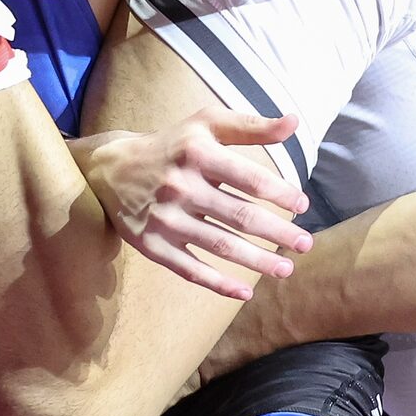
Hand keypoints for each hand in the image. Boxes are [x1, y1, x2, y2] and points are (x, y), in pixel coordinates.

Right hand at [78, 109, 310, 302]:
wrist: (110, 168)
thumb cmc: (172, 144)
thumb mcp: (206, 124)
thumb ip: (251, 126)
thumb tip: (293, 123)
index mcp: (197, 153)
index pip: (249, 178)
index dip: (281, 194)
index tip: (303, 206)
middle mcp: (180, 186)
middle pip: (240, 216)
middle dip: (278, 233)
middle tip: (305, 244)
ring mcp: (165, 219)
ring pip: (220, 246)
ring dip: (257, 261)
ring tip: (286, 269)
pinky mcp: (151, 244)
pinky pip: (189, 269)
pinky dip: (218, 284)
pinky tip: (245, 292)